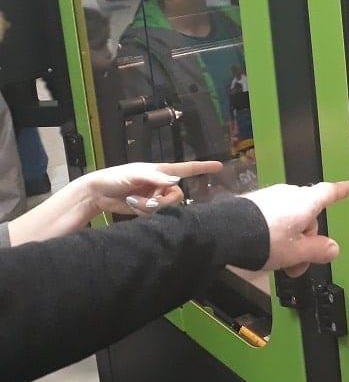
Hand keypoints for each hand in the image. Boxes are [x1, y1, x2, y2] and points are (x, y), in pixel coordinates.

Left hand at [87, 161, 223, 215]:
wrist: (96, 193)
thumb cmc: (114, 177)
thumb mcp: (134, 174)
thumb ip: (154, 177)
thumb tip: (175, 181)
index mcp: (161, 171)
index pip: (187, 169)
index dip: (203, 167)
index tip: (219, 166)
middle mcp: (160, 184)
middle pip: (176, 196)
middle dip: (162, 201)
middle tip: (147, 202)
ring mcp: (154, 196)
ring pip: (166, 207)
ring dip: (149, 207)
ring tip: (133, 202)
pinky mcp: (147, 208)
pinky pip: (155, 215)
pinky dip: (143, 212)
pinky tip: (131, 206)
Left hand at [241, 181, 348, 276]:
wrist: (224, 232)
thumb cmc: (267, 241)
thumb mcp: (296, 252)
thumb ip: (317, 250)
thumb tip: (334, 248)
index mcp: (306, 203)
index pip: (328, 193)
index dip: (340, 192)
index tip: (348, 187)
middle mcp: (291, 194)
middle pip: (308, 214)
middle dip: (305, 240)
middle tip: (296, 266)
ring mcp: (271, 196)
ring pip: (289, 217)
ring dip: (289, 239)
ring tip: (277, 261)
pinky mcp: (254, 202)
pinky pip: (272, 216)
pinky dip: (274, 231)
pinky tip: (262, 247)